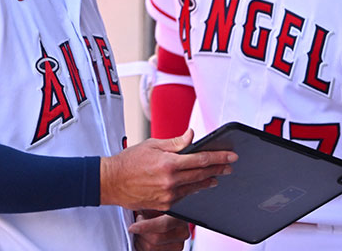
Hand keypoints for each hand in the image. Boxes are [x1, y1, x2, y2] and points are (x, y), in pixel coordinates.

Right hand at [100, 128, 236, 210]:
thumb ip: (175, 142)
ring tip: (217, 176)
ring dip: (208, 180)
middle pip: (202, 174)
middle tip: (230, 165)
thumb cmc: (129, 161)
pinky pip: (183, 196)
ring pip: (194, 187)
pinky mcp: (164, 205)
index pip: (201, 159)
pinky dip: (192, 189)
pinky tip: (198, 185)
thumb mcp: (152, 145)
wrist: (111, 182)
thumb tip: (192, 135)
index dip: (218, 157)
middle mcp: (171, 181)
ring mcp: (168, 195)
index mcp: (169, 163)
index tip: (231, 155)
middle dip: (218, 169)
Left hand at [129, 210, 189, 250]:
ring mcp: (178, 246)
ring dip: (140, 240)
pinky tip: (143, 239)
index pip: (163, 225)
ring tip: (140, 231)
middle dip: (140, 233)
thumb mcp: (155, 205)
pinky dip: (142, 247)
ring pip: (151, 248)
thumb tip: (136, 207)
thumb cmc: (159, 210)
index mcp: (180, 218)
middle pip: (155, 239)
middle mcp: (182, 233)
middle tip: (136, 225)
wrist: (167, 219)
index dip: (145, 227)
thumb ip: (149, 206)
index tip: (132, 227)